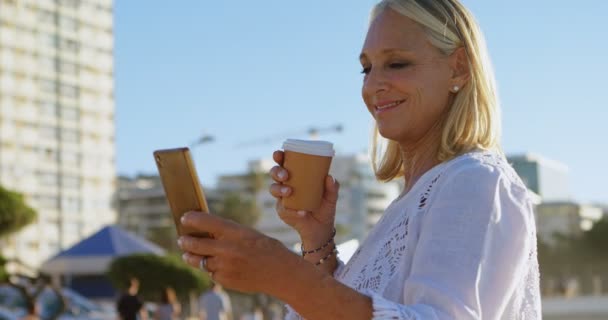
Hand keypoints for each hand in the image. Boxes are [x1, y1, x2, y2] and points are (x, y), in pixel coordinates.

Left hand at [178, 211, 298, 293]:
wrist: (281, 273)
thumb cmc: (267, 249)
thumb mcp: (248, 234)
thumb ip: (227, 234)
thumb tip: (206, 232)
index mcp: (235, 232)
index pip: (205, 221)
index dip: (191, 219)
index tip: (184, 217)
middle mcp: (227, 249)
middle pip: (195, 244)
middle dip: (185, 241)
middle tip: (182, 239)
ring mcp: (225, 266)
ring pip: (200, 261)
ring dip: (193, 257)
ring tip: (188, 254)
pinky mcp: (225, 280)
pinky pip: (211, 273)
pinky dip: (212, 269)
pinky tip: (217, 266)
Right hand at [268, 150, 339, 244]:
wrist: (321, 228)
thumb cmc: (324, 207)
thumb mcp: (331, 197)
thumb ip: (332, 187)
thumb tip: (329, 177)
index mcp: (296, 176)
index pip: (284, 163)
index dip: (279, 157)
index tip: (279, 154)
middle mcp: (286, 185)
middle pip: (274, 174)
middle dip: (277, 171)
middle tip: (285, 175)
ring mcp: (282, 198)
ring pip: (273, 189)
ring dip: (279, 189)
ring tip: (289, 191)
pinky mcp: (283, 211)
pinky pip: (283, 209)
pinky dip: (292, 210)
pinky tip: (302, 212)